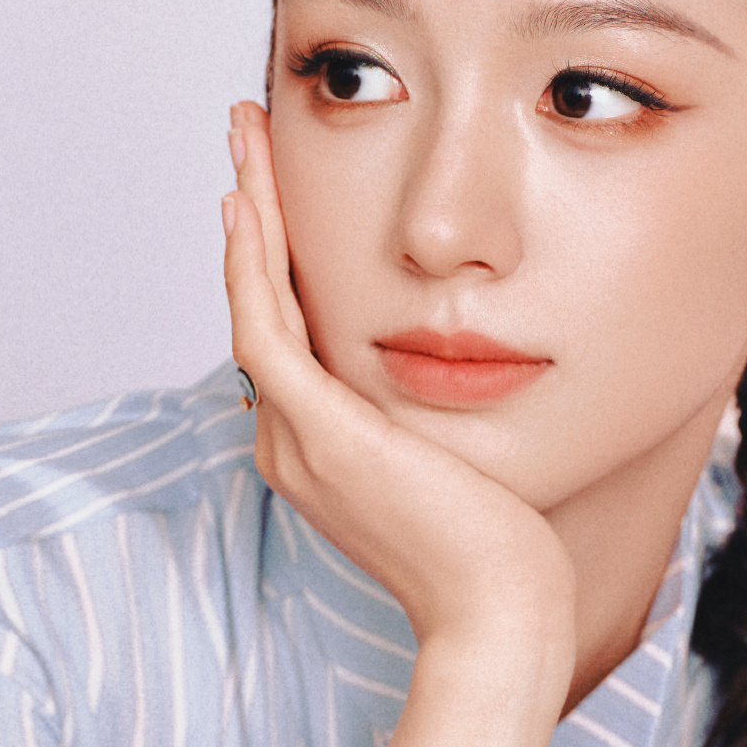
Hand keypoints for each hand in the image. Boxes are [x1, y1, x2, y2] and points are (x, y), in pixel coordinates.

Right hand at [223, 101, 574, 671]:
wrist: (499, 613)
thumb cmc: (502, 553)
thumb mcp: (462, 467)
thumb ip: (438, 421)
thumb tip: (470, 370)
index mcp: (320, 453)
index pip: (288, 334)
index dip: (277, 256)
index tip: (280, 191)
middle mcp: (292, 445)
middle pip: (258, 306)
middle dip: (251, 212)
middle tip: (246, 133)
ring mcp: (297, 440)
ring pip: (253, 302)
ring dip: (246, 212)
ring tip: (244, 135)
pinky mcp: (319, 431)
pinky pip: (265, 326)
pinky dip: (251, 262)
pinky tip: (247, 204)